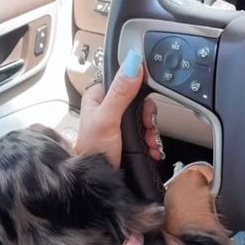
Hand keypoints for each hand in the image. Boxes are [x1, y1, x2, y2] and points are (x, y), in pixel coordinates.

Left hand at [75, 50, 164, 167]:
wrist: (98, 181)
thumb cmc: (93, 152)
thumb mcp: (107, 119)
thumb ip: (120, 92)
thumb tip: (133, 63)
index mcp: (98, 96)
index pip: (124, 78)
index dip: (139, 88)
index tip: (145, 102)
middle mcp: (108, 106)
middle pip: (139, 98)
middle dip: (148, 115)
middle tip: (147, 126)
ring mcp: (118, 122)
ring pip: (144, 115)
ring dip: (151, 129)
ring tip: (149, 142)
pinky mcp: (126, 136)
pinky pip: (146, 130)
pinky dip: (151, 139)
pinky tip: (151, 147)